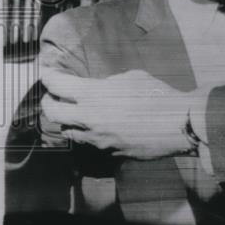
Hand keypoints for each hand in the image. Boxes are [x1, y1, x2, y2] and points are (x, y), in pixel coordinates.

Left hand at [41, 69, 194, 159]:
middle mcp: (89, 118)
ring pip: (68, 131)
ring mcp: (97, 138)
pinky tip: (98, 125)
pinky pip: (90, 141)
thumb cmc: (159, 95)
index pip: (58, 85)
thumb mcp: (133, 77)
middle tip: (50, 96)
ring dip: (67, 120)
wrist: (178, 124)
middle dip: (47, 102)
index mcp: (94, 95)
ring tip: (74, 112)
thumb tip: (101, 87)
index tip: (46, 72)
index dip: (48, 76)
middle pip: (52, 112)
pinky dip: (87, 132)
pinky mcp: (108, 151)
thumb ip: (110, 82)